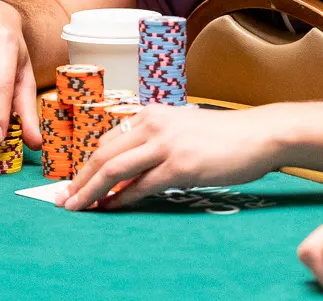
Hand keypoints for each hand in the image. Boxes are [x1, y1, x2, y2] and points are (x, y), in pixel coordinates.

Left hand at [57, 105, 282, 210]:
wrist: (260, 133)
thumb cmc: (225, 134)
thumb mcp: (183, 128)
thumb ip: (156, 141)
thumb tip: (129, 170)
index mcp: (152, 114)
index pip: (107, 140)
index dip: (85, 164)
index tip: (72, 182)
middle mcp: (154, 125)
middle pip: (103, 155)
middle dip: (78, 180)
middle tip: (62, 200)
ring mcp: (167, 145)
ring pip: (115, 170)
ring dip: (90, 192)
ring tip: (76, 208)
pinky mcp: (181, 166)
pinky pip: (141, 186)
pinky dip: (120, 200)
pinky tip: (109, 209)